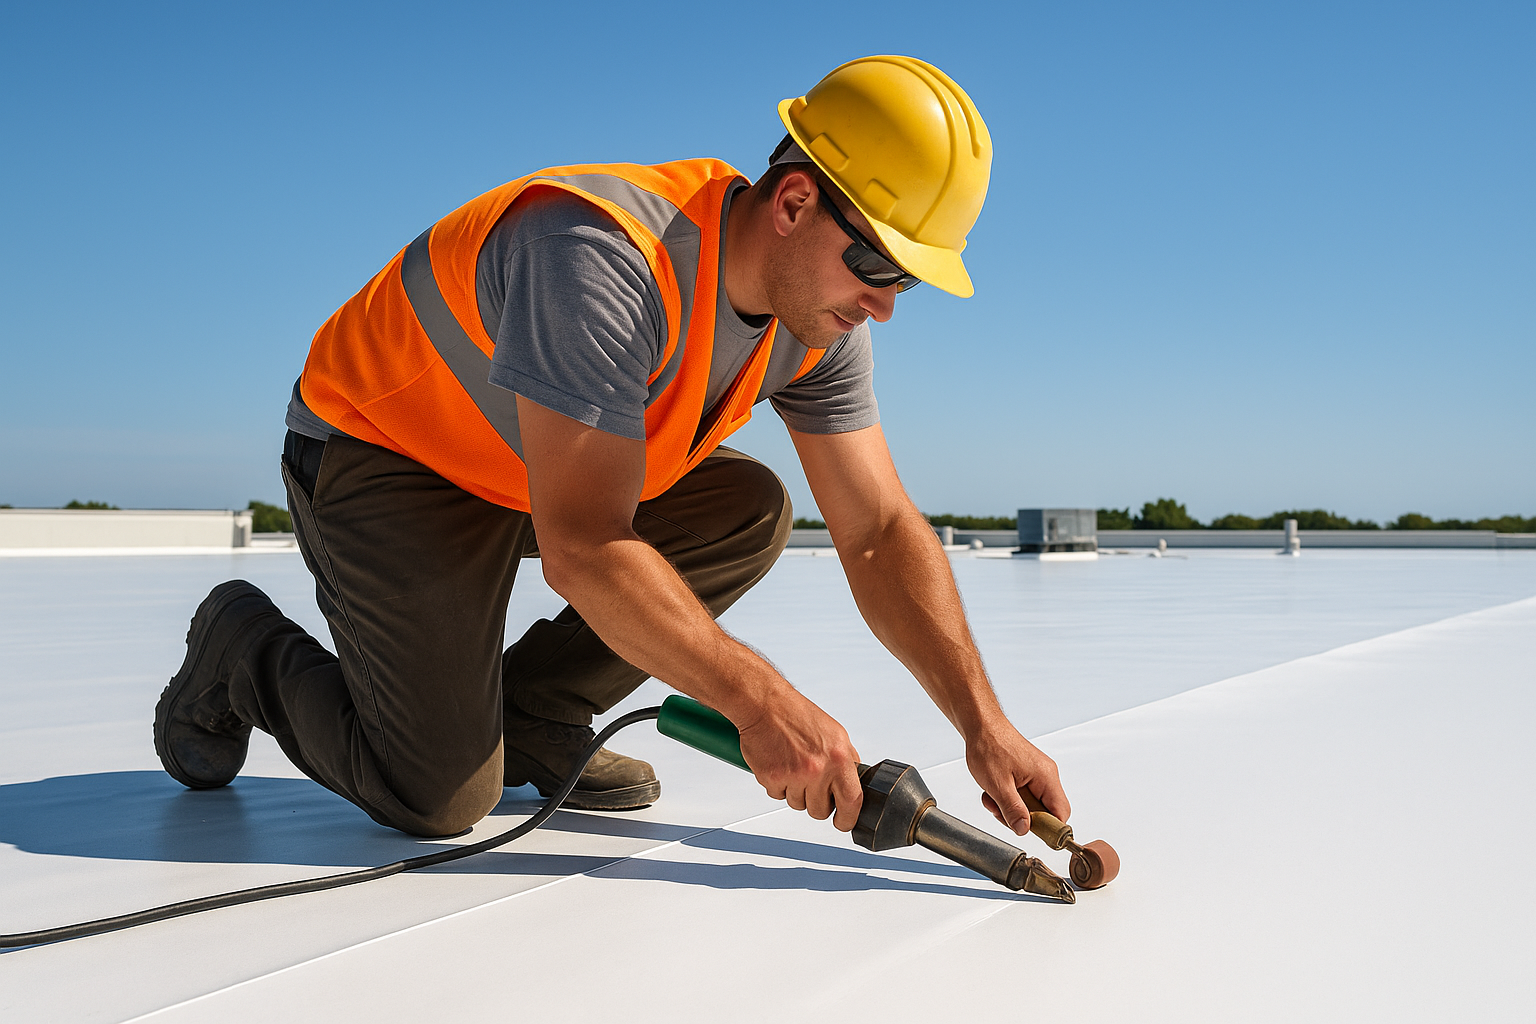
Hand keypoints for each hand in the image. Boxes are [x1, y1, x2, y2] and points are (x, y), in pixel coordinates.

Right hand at [735, 691, 863, 831]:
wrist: (766, 705)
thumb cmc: (797, 714)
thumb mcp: (835, 733)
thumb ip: (846, 760)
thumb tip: (854, 783)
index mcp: (839, 758)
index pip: (852, 801)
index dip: (848, 818)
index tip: (843, 822)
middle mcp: (818, 769)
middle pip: (820, 810)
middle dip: (816, 802)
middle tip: (811, 782)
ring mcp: (794, 776)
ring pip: (798, 805)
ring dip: (796, 792)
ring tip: (793, 766)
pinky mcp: (772, 778)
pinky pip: (778, 796)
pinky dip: (778, 785)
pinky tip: (780, 764)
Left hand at [965, 722, 1069, 837]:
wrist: (980, 725)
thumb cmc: (990, 746)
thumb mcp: (998, 785)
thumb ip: (1013, 810)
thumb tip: (1024, 830)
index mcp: (1047, 778)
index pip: (1060, 813)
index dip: (1047, 828)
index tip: (1027, 830)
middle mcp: (1046, 776)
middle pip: (1044, 812)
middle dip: (1020, 816)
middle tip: (1000, 810)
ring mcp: (1036, 774)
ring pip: (1030, 805)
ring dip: (1009, 807)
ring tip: (992, 797)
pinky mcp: (1026, 773)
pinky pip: (1022, 795)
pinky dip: (1006, 797)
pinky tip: (992, 791)